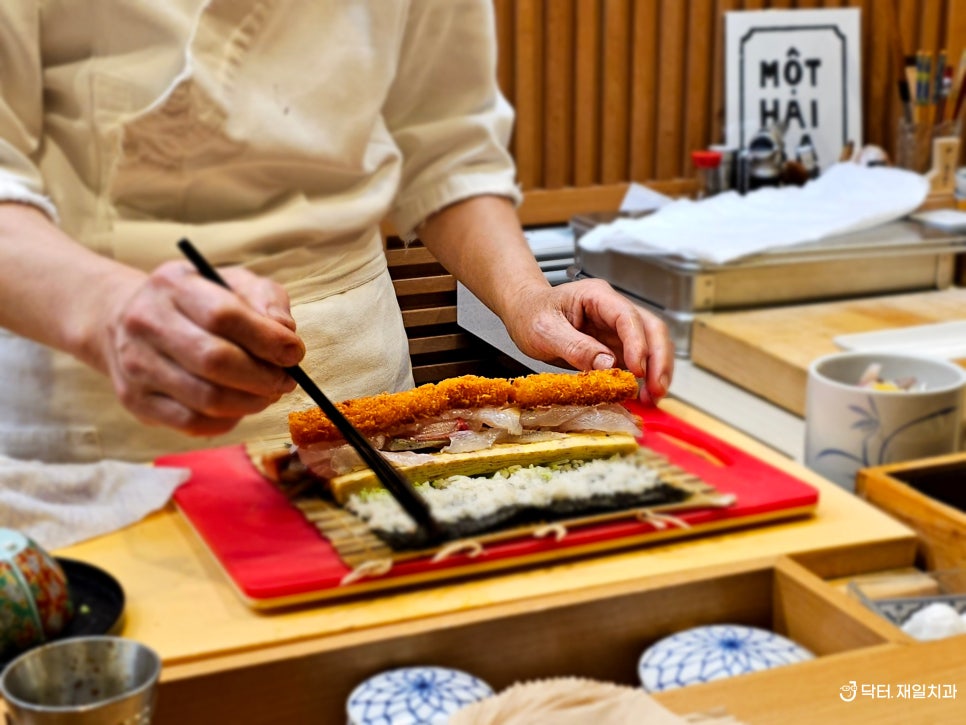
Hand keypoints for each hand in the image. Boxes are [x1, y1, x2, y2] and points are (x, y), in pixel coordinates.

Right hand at [92, 261, 303, 435]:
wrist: (127, 321)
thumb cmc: (198, 302)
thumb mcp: (233, 283)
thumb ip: (266, 299)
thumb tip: (285, 332)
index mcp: (173, 285)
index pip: (224, 315)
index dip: (267, 339)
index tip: (294, 352)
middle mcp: (146, 322)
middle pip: (214, 360)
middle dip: (262, 377)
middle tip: (285, 380)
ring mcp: (136, 365)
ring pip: (206, 398)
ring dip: (250, 402)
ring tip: (267, 393)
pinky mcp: (136, 400)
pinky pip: (192, 423)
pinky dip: (228, 420)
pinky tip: (239, 406)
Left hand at [504, 278, 673, 403]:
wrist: (523, 313)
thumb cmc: (530, 314)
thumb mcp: (544, 330)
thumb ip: (574, 346)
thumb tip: (606, 365)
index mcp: (597, 296)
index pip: (628, 317)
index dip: (638, 344)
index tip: (638, 370)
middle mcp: (613, 310)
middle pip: (651, 329)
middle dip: (659, 360)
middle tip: (657, 390)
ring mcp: (616, 329)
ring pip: (651, 345)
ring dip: (656, 371)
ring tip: (653, 397)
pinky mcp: (614, 347)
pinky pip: (636, 361)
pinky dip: (643, 379)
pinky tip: (642, 396)